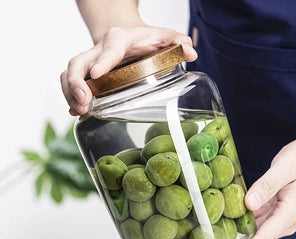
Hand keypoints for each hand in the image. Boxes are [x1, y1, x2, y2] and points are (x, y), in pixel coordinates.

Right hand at [60, 26, 196, 115]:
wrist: (123, 34)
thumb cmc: (143, 39)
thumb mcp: (163, 36)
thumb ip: (178, 42)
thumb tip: (191, 52)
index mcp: (120, 39)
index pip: (109, 48)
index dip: (102, 60)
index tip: (97, 74)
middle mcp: (99, 50)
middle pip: (78, 63)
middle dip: (76, 83)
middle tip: (84, 104)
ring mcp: (90, 63)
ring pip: (69, 74)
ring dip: (70, 94)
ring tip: (80, 112)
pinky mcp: (86, 75)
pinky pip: (71, 84)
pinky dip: (71, 98)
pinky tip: (77, 112)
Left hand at [212, 137, 295, 238]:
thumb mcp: (285, 168)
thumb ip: (267, 186)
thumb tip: (249, 204)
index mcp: (288, 214)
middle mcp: (284, 220)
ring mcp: (278, 216)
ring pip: (254, 233)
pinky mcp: (273, 210)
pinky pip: (255, 222)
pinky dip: (240, 225)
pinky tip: (225, 223)